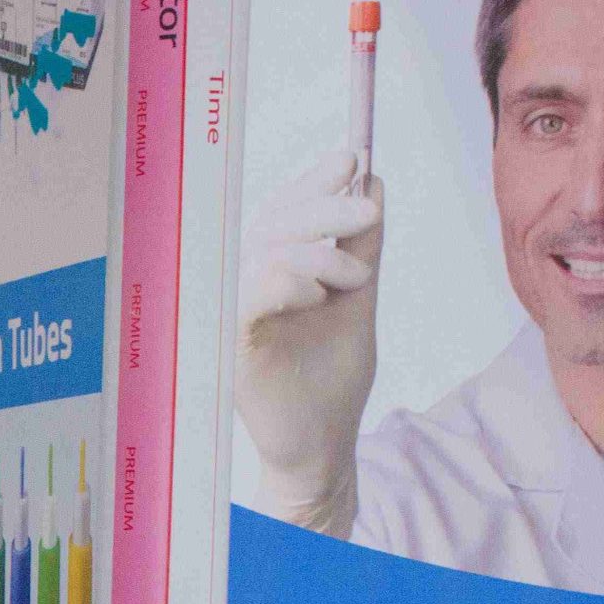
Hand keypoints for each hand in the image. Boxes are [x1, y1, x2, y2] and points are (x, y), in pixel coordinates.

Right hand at [234, 150, 383, 537]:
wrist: (323, 445)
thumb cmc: (332, 380)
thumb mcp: (358, 301)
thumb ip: (362, 248)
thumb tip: (372, 184)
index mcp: (271, 273)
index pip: (282, 211)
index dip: (311, 180)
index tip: (351, 158)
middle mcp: (244, 287)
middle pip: (272, 223)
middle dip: (323, 208)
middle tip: (367, 213)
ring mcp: (234, 314)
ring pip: (265, 252)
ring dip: (319, 253)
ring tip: (354, 279)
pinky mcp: (232, 344)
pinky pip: (252, 295)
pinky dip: (290, 284)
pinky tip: (317, 296)